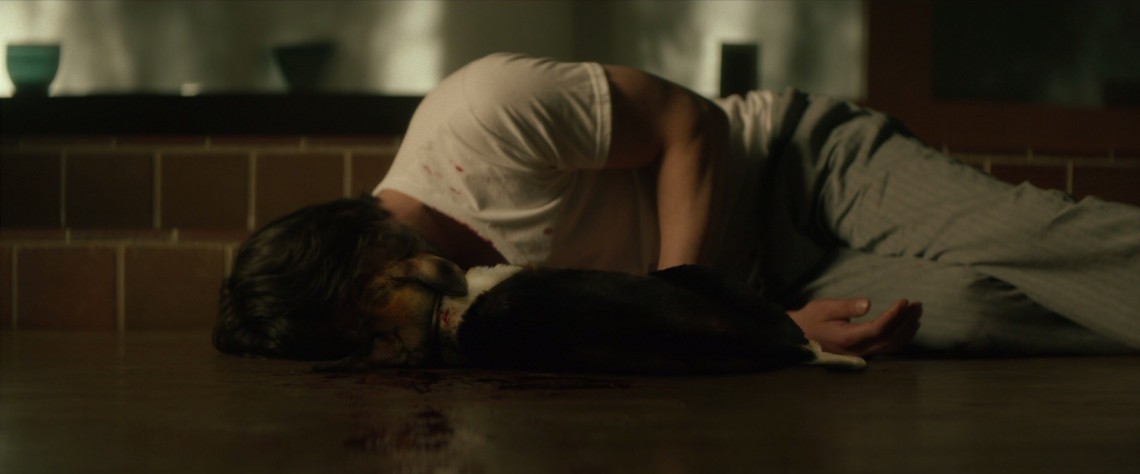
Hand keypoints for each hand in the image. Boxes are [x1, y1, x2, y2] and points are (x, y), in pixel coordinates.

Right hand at [787, 298, 921, 355]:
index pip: (879, 327)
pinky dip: (902, 337)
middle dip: (907, 320)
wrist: (800, 336)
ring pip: (892, 344)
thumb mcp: (824, 308)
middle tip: (918, 304)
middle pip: (890, 337)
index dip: (894, 315)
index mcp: (848, 338)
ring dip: (907, 329)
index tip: (905, 301)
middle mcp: (858, 349)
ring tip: (917, 313)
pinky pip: (888, 347)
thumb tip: (868, 303)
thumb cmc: (811, 319)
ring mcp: (862, 353)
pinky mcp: (864, 352)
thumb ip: (846, 307)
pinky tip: (908, 327)